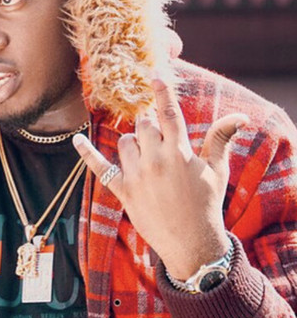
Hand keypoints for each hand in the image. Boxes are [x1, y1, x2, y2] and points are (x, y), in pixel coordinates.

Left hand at [73, 77, 247, 279]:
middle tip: (159, 144)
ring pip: (125, 141)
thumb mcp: (217, 171)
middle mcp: (156, 160)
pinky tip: (76, 139)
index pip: (169, 114)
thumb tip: (240, 117)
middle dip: (150, 128)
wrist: (192, 243)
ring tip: (147, 160)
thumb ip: (220, 140)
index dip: (162, 92)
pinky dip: (86, 152)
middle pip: (143, 125)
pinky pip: (100, 167)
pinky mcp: (123, 190)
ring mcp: (137, 175)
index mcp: (180, 152)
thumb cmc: (207, 204)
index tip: (154, 74)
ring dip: (133, 144)